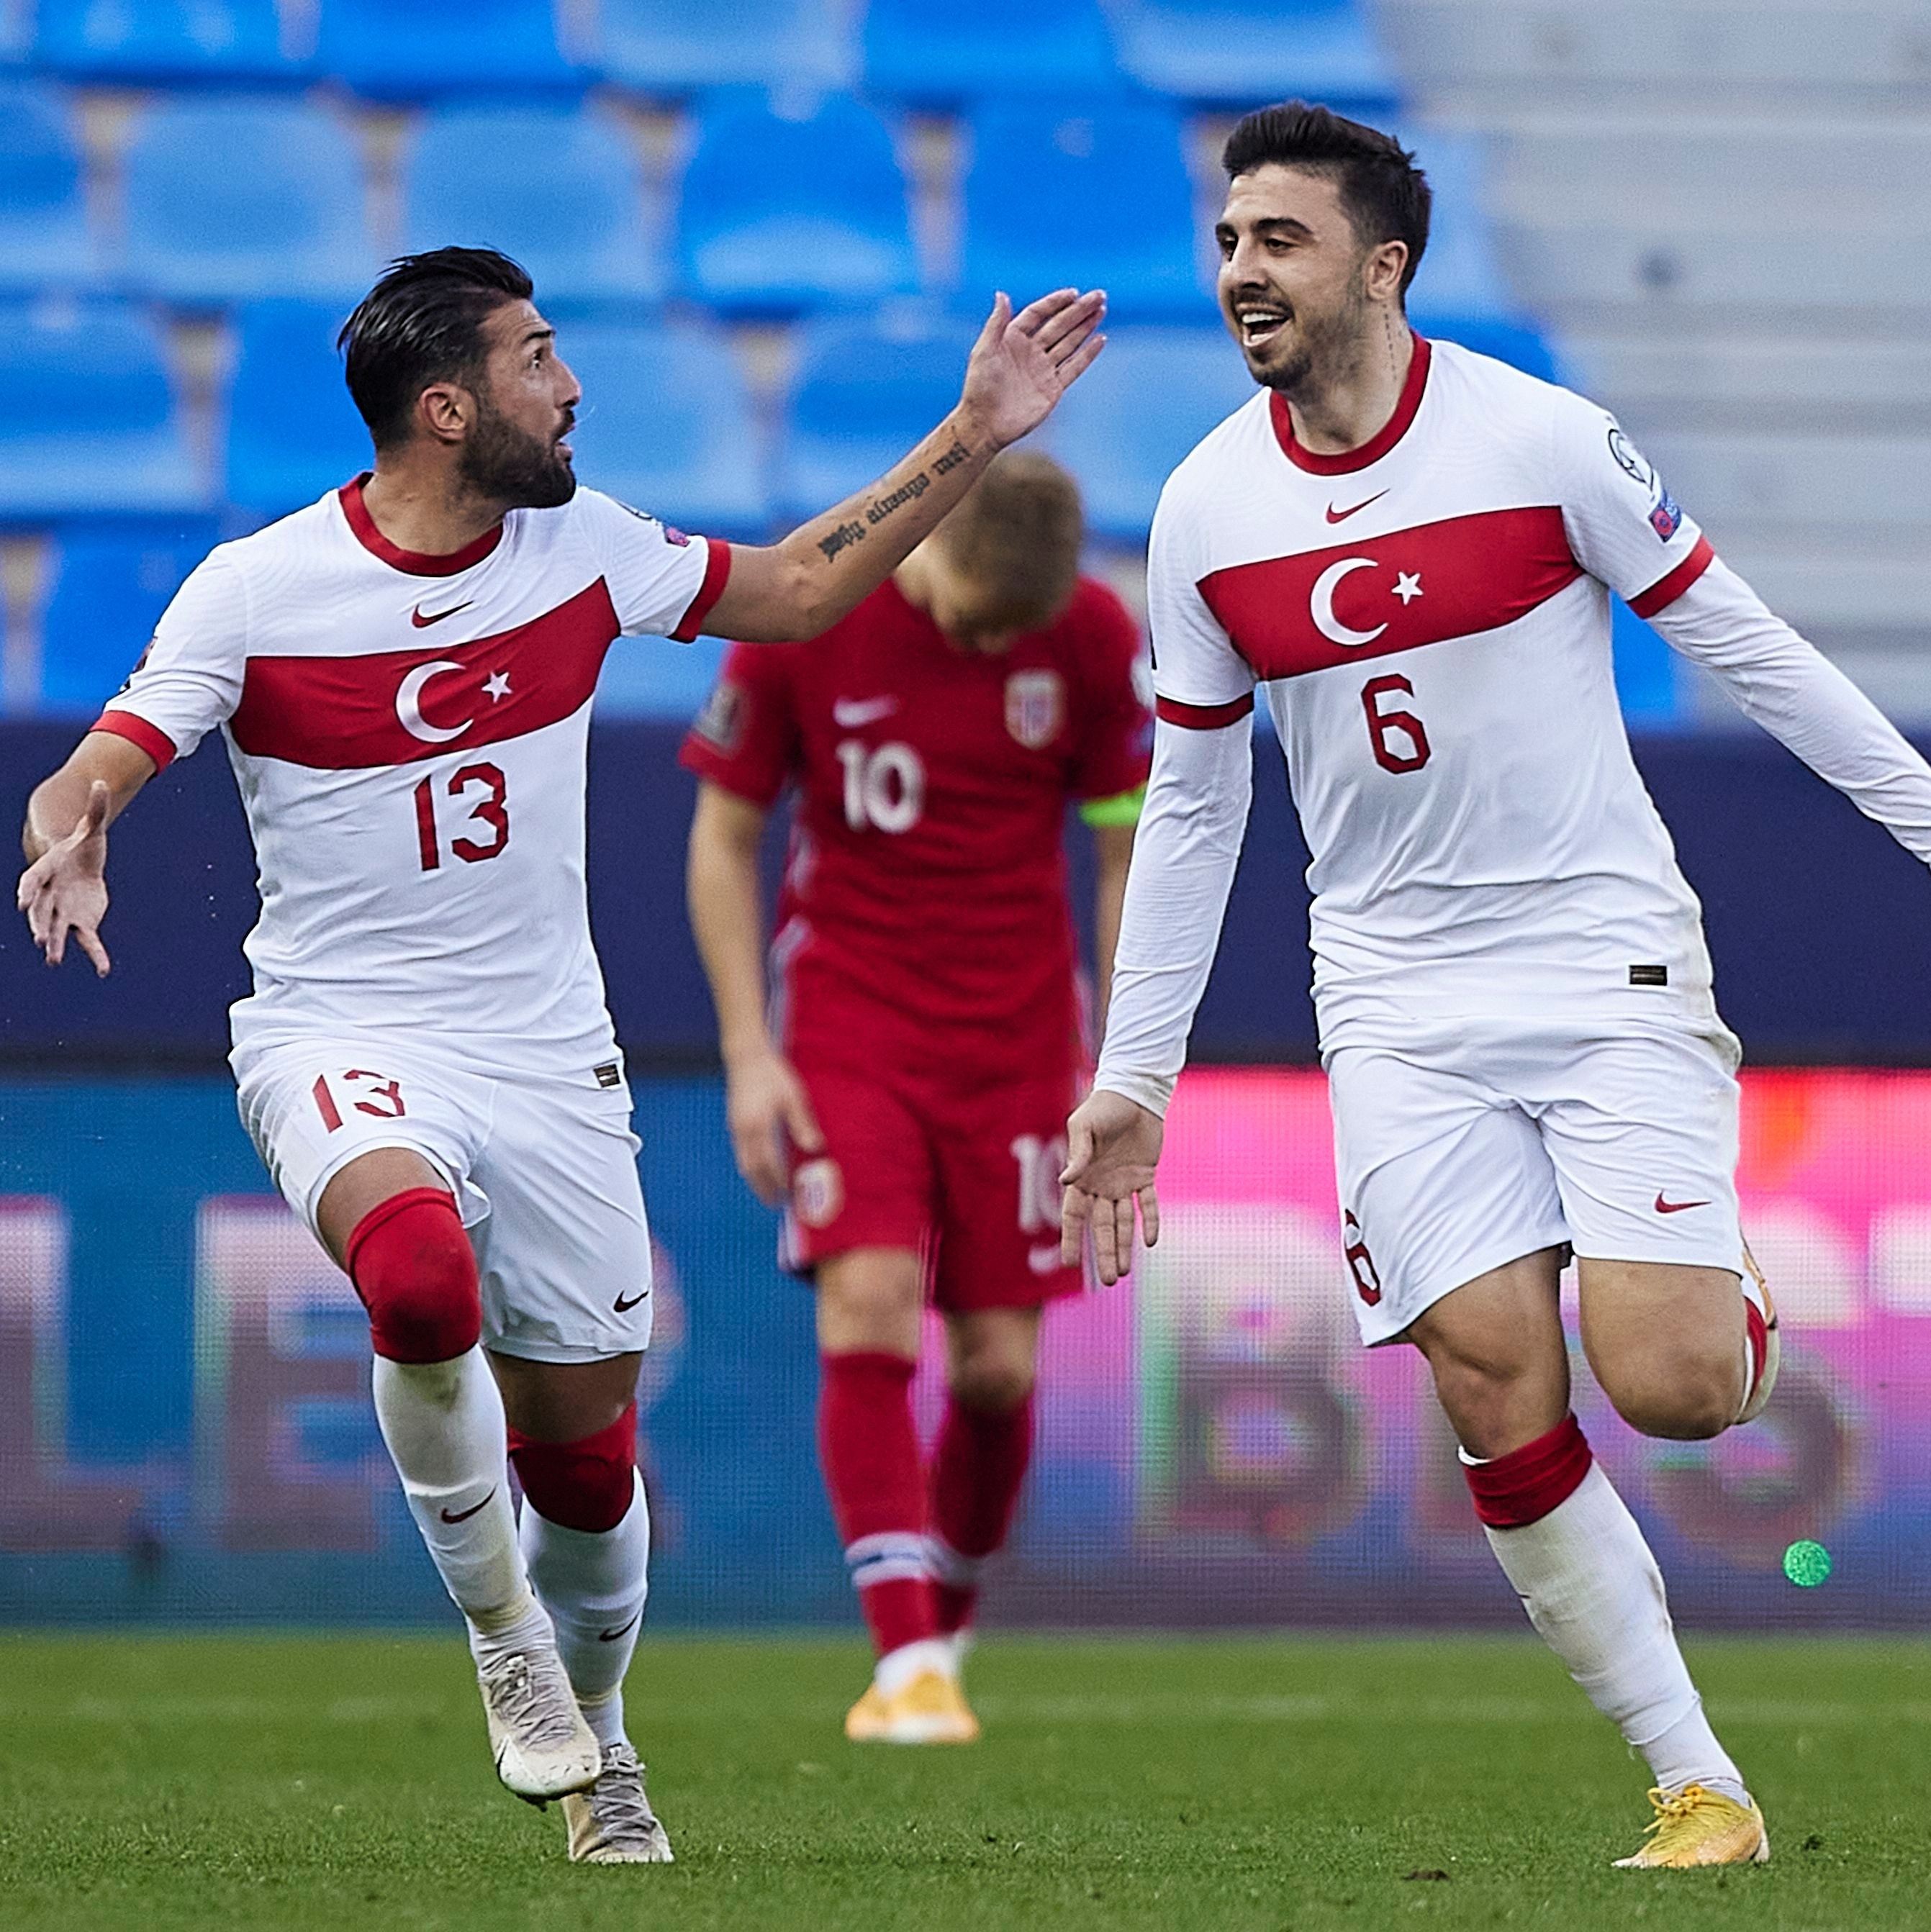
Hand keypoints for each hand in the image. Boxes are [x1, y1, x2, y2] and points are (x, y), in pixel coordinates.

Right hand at [17, 780, 111, 975]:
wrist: (83, 864)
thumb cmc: (81, 845)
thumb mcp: (91, 826)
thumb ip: (95, 808)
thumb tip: (101, 781)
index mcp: (47, 870)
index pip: (32, 880)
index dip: (27, 891)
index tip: (20, 901)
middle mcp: (50, 895)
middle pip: (40, 911)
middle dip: (38, 924)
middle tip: (38, 939)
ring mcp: (64, 911)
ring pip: (56, 930)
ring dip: (54, 944)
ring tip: (52, 960)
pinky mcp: (82, 923)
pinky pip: (88, 942)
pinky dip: (96, 955)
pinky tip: (104, 970)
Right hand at [724, 1045, 822, 1206]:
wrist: (746, 1056)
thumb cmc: (772, 1074)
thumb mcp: (793, 1096)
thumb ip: (802, 1124)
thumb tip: (815, 1148)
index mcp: (758, 1125)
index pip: (768, 1163)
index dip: (777, 1181)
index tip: (788, 1194)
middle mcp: (743, 1130)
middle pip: (751, 1169)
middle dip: (762, 1188)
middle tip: (774, 1203)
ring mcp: (735, 1127)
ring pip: (743, 1162)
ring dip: (755, 1179)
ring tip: (768, 1191)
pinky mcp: (734, 1123)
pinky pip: (741, 1152)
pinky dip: (750, 1166)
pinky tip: (761, 1169)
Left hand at [958, 288, 1106, 449]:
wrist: (986, 425)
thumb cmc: (979, 388)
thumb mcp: (984, 351)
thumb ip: (996, 323)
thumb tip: (1002, 294)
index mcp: (1013, 339)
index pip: (1038, 314)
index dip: (1055, 302)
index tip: (1074, 292)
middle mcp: (1030, 351)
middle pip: (1059, 325)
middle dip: (1079, 310)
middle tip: (1099, 296)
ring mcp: (1043, 370)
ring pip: (1070, 342)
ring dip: (1086, 326)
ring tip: (1102, 309)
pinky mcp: (1053, 389)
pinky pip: (1074, 368)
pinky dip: (1087, 355)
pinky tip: (1100, 340)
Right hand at [1060, 1087, 1163, 1285]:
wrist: (1133, 1093)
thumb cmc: (1102, 1107)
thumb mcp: (1084, 1126)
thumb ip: (1078, 1153)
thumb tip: (1066, 1182)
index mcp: (1081, 1176)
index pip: (1074, 1215)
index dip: (1072, 1238)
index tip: (1070, 1264)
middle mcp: (1100, 1185)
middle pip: (1101, 1226)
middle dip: (1103, 1253)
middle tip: (1109, 1281)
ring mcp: (1122, 1183)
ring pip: (1122, 1222)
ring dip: (1123, 1246)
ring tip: (1123, 1273)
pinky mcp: (1144, 1176)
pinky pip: (1147, 1204)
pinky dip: (1149, 1221)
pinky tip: (1150, 1242)